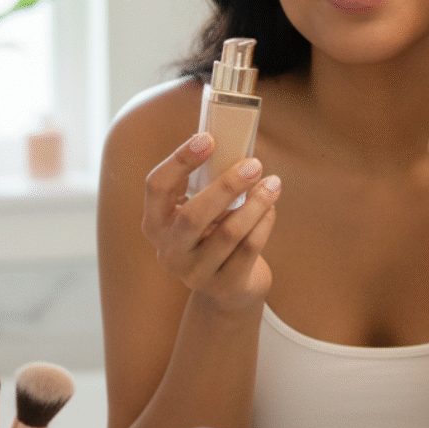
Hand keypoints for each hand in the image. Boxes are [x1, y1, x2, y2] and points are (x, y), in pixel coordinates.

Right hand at [140, 133, 281, 313]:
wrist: (228, 289)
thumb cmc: (214, 235)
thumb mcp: (201, 212)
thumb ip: (207, 184)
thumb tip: (233, 142)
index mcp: (155, 223)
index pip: (157, 186)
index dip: (180, 160)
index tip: (208, 138)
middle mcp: (169, 250)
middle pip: (193, 215)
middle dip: (226, 186)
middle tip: (254, 164)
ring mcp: (194, 272)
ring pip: (228, 233)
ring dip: (255, 203)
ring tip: (273, 184)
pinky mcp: (224, 285)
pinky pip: (248, 249)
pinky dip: (263, 224)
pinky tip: (272, 208)